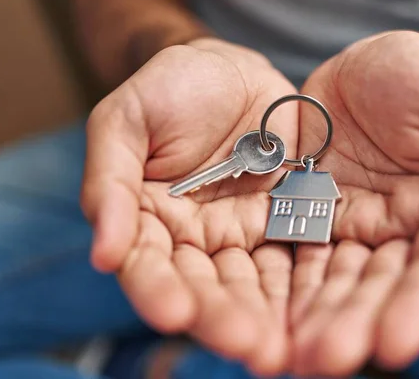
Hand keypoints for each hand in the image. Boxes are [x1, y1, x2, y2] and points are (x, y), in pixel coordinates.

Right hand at [81, 39, 296, 374]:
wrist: (231, 70)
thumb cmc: (170, 88)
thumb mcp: (126, 121)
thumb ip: (111, 182)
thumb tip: (103, 253)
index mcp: (146, 220)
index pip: (147, 265)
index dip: (157, 290)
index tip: (174, 312)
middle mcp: (193, 238)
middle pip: (204, 286)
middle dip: (222, 318)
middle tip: (247, 347)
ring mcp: (240, 233)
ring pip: (251, 282)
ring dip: (265, 316)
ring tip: (279, 348)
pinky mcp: (283, 221)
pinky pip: (294, 256)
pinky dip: (302, 285)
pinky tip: (314, 312)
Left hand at [289, 31, 418, 375]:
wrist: (367, 63)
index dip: (416, 307)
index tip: (395, 346)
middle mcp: (392, 232)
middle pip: (374, 287)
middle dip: (351, 324)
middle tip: (324, 361)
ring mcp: (346, 226)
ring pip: (328, 280)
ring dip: (311, 318)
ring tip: (288, 355)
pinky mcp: (305, 213)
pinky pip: (289, 252)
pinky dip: (278, 285)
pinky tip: (261, 313)